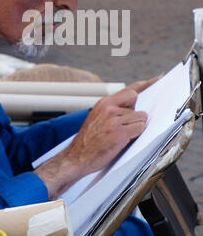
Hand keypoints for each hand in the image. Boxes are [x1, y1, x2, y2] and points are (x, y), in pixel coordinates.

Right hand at [34, 77, 157, 199]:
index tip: (159, 78)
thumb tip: (134, 104)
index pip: (130, 90)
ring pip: (140, 118)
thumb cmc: (88, 140)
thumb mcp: (98, 117)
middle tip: (127, 124)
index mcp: (104, 103)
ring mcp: (114, 119)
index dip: (146, 84)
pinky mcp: (120, 132)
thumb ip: (114, 109)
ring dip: (135, 128)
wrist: (76, 157)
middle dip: (136, 114)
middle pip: (137, 103)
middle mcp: (109, 108)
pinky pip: (139, 128)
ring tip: (120, 136)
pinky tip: (123, 140)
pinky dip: (135, 135)